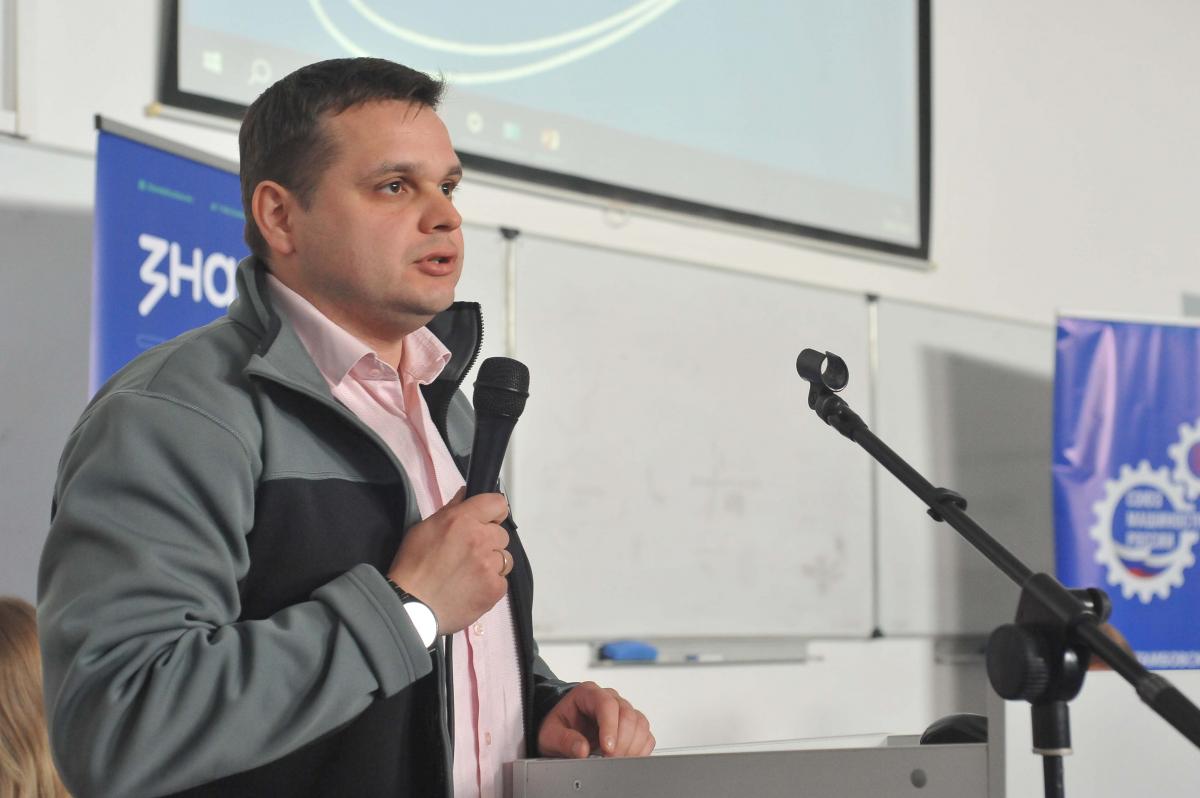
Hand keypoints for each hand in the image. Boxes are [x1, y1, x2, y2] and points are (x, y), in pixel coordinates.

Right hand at [387, 488, 509, 634]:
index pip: (498, 504)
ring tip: (469, 573)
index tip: (488, 520)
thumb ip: (451, 509)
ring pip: (504, 558)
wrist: (411, 605)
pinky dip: (490, 584)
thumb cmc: (412, 566)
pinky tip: (471, 588)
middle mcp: (481, 539)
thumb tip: (466, 495)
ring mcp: (490, 565)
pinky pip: (502, 581)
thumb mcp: (424, 528)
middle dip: (489, 541)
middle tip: (469, 553)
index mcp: (463, 520)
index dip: (494, 512)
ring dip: (492, 563)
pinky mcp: (495, 588)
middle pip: (501, 534)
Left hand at [538, 682, 654, 758]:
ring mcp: (622, 711)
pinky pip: (645, 735)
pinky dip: (640, 750)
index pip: (606, 704)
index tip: (607, 748)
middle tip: (610, 760)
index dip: (610, 727)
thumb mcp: (550, 734)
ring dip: (632, 746)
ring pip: (640, 724)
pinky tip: (626, 759)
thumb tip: (582, 749)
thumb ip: (564, 740)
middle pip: (627, 714)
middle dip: (622, 741)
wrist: (561, 730)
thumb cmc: (557, 727)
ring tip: (616, 762)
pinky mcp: (631, 726)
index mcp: (588, 694)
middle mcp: (609, 699)